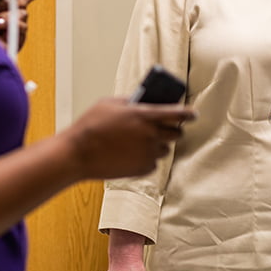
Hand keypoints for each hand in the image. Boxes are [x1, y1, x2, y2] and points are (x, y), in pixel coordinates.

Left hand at [0, 0, 43, 50]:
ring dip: (9, 16)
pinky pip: (22, 27)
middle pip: (21, 6)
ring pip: (23, 15)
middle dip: (10, 3)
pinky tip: (0, 29)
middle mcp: (4, 21)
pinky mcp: (14, 41)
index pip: (16, 0)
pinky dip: (11, 25)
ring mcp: (10, 31)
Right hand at [64, 98, 193, 179]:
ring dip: (158, 145)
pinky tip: (130, 154)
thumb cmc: (90, 125)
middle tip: (163, 128)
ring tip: (140, 142)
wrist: (77, 154)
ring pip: (165, 149)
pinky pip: (152, 163)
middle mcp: (150, 135)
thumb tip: (142, 102)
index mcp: (144, 115)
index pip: (177, 113)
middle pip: (176, 133)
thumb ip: (130, 102)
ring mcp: (147, 154)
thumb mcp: (109, 103)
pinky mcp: (142, 169)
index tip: (193, 114)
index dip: (188, 113)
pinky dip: (146, 158)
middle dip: (172, 129)